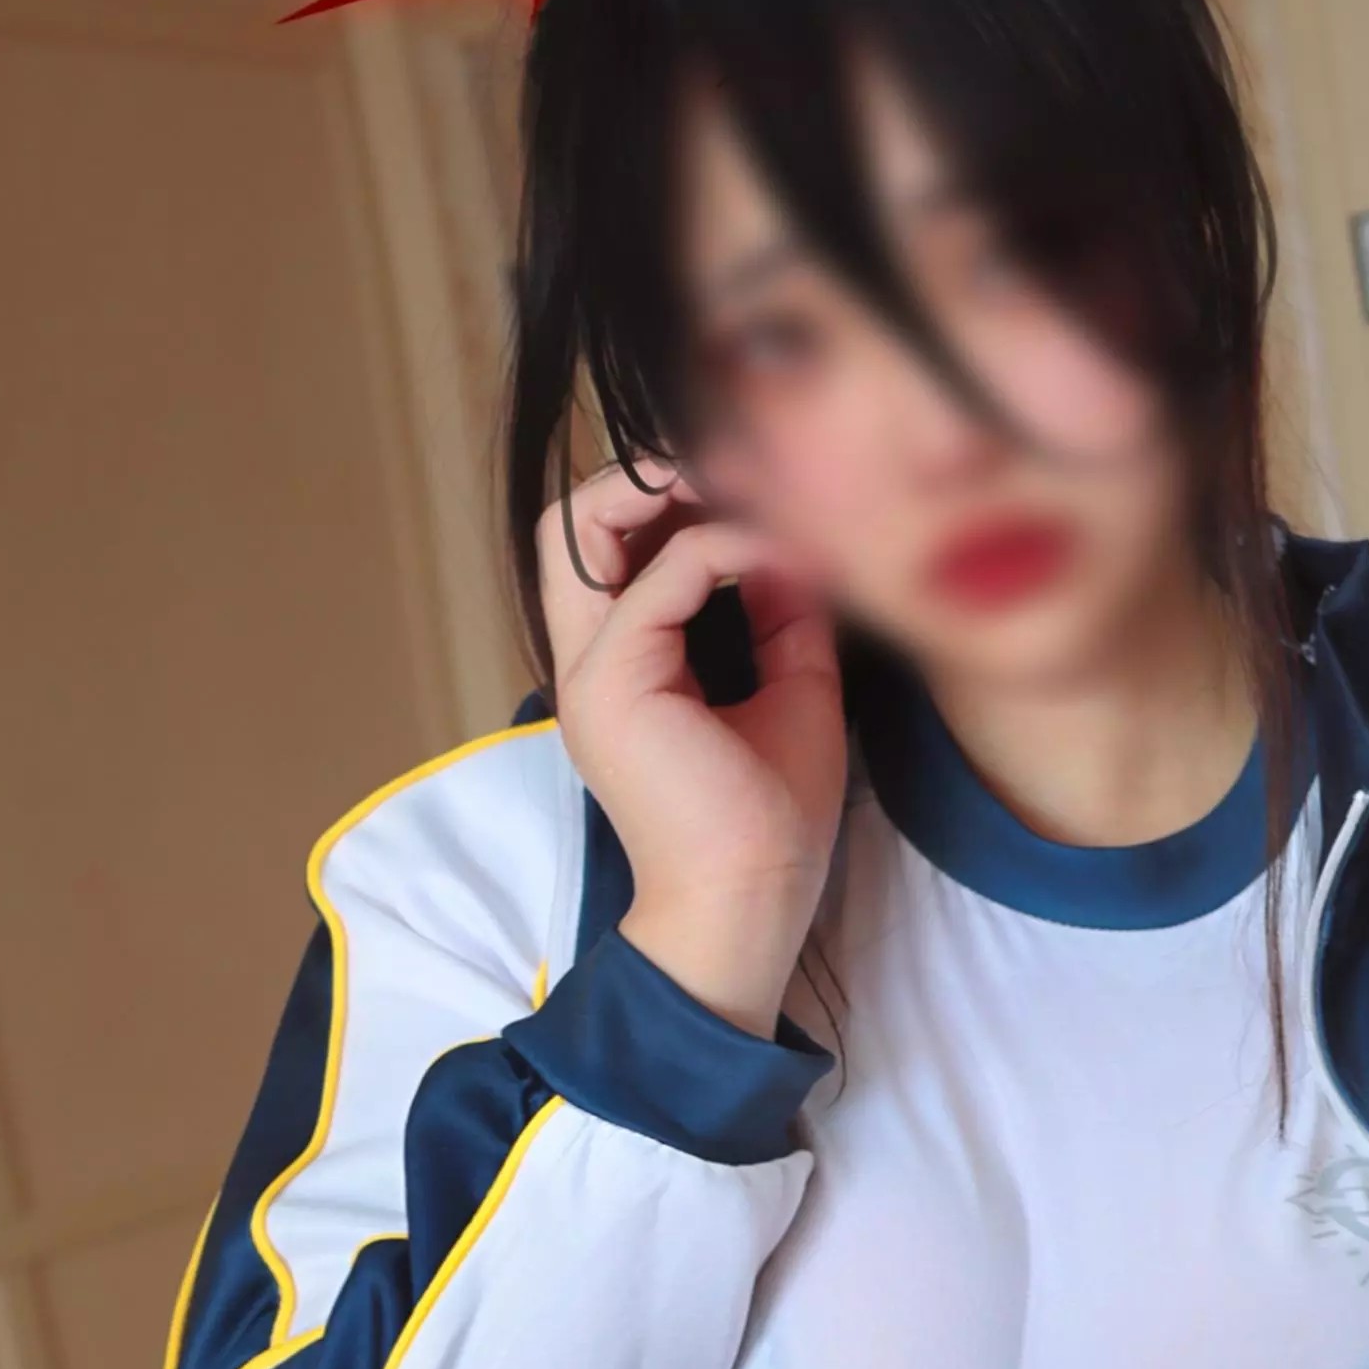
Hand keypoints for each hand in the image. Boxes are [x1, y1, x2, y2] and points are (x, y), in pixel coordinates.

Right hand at [536, 463, 846, 1039]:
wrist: (752, 906)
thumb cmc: (770, 822)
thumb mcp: (792, 690)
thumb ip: (782, 613)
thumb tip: (799, 543)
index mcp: (620, 671)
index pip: (606, 551)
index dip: (663, 502)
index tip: (745, 487)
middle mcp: (587, 665)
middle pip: (569, 526)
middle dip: (641, 477)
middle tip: (723, 462)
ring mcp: (590, 675)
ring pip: (578, 532)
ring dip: (656, 490)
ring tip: (732, 479)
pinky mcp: (616, 686)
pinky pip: (659, 578)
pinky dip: (720, 547)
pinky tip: (775, 552)